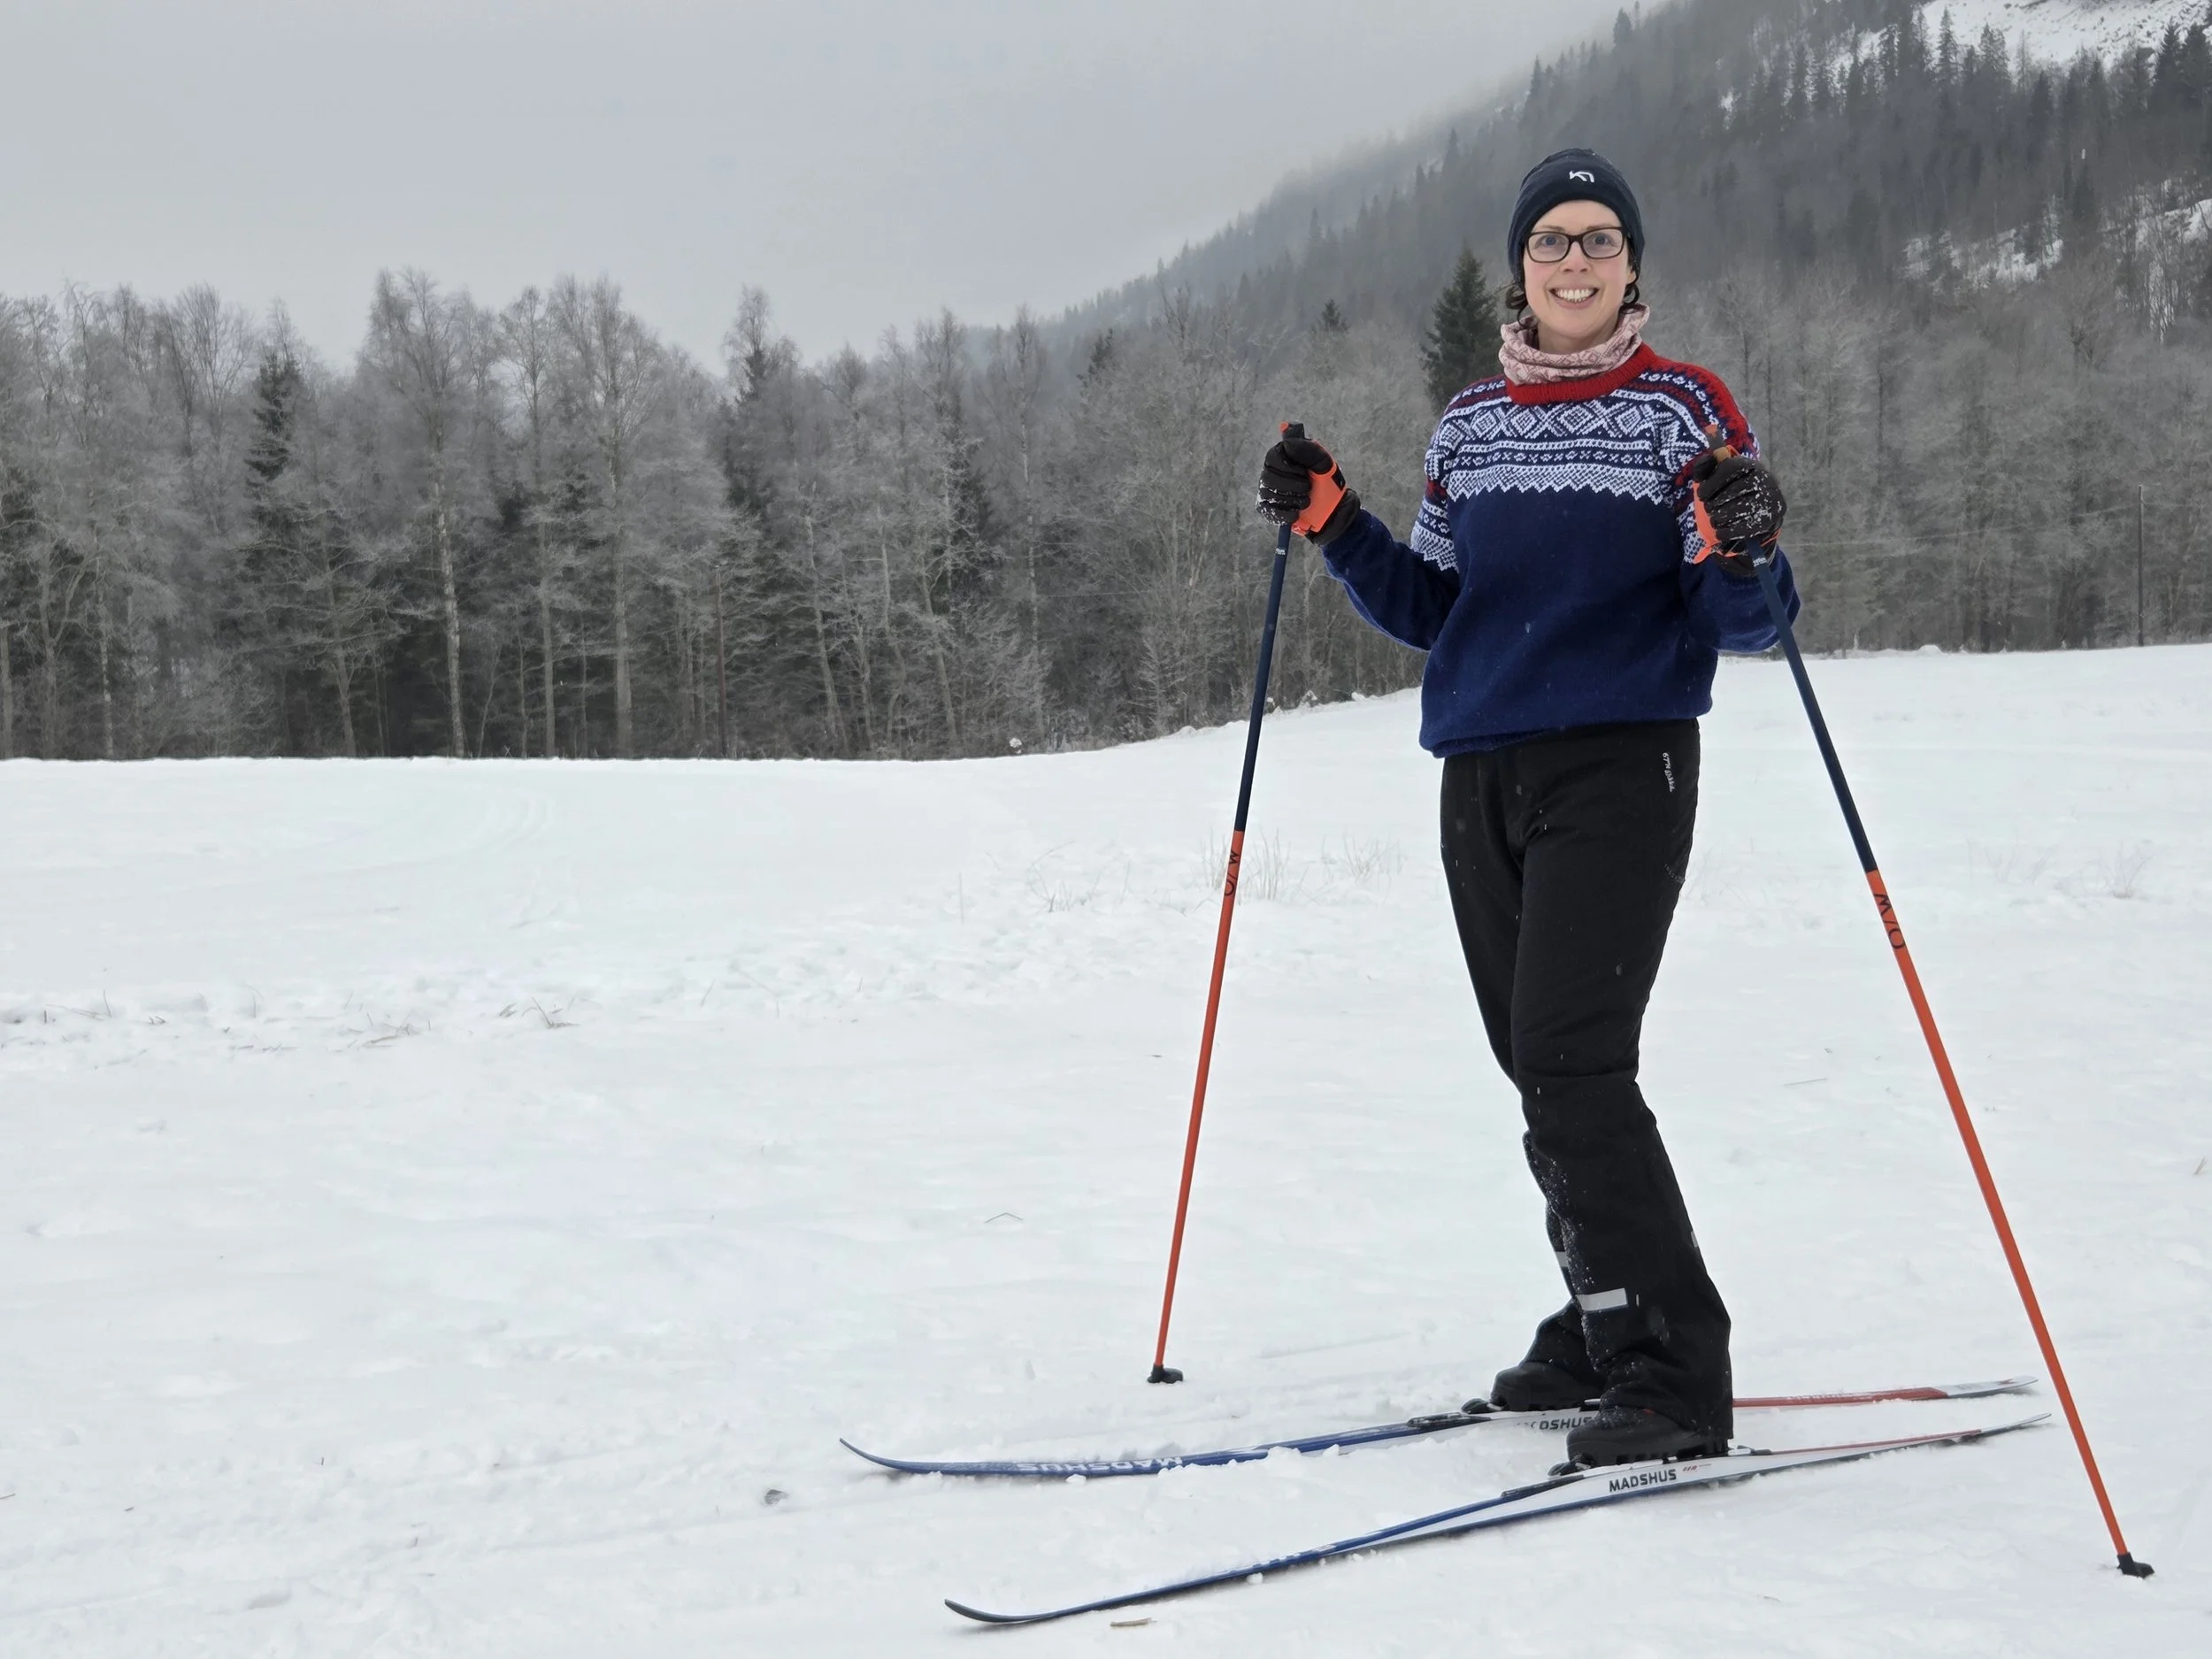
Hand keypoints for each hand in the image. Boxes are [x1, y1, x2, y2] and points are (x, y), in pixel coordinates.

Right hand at [1256, 426, 1359, 543]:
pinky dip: (1286, 512)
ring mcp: (1268, 490)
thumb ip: (1309, 450)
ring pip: (1269, 494)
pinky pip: (1269, 510)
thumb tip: (1288, 443)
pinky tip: (1297, 511)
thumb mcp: (1324, 463)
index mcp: (1284, 456)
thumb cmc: (1327, 482)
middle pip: (1269, 477)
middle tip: (1308, 487)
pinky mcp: (1268, 508)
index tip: (1304, 472)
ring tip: (1306, 500)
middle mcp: (1272, 471)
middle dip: (1292, 485)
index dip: (1289, 467)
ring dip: (1292, 499)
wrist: (1332, 509)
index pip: (1273, 456)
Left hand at [1689, 450, 1785, 567]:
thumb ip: (1706, 466)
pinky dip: (1730, 531)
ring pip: (1741, 509)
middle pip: (1736, 490)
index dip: (1713, 483)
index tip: (1700, 496)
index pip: (1733, 467)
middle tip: (1708, 510)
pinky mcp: (1773, 516)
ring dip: (1721, 517)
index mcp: (1750, 465)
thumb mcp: (1714, 477)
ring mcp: (1772, 497)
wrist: (1755, 512)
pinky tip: (1720, 532)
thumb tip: (1712, 455)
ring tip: (1714, 520)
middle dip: (1716, 503)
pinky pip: (1749, 526)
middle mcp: (1766, 477)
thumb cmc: (1729, 492)